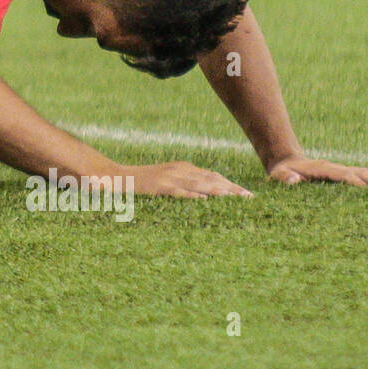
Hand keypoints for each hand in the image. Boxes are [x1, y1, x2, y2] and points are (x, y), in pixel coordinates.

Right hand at [125, 161, 253, 198]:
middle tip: (250, 198)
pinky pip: (178, 191)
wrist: (118, 176)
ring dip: (218, 191)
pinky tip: (204, 201)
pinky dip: (192, 195)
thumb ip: (186, 183)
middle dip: (231, 188)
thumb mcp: (168, 178)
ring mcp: (169, 177)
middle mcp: (179, 169)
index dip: (231, 184)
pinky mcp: (158, 186)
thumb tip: (207, 195)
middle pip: (211, 178)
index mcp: (183, 167)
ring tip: (234, 198)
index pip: (213, 175)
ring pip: (199, 184)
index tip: (248, 194)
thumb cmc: (144, 181)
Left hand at [267, 156, 367, 188]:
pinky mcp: (343, 176)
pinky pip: (362, 178)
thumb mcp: (278, 175)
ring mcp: (340, 171)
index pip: (342, 175)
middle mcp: (335, 168)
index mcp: (321, 169)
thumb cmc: (282, 173)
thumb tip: (294, 181)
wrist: (286, 162)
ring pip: (364, 174)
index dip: (354, 182)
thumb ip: (284, 178)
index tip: (367, 190)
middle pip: (359, 172)